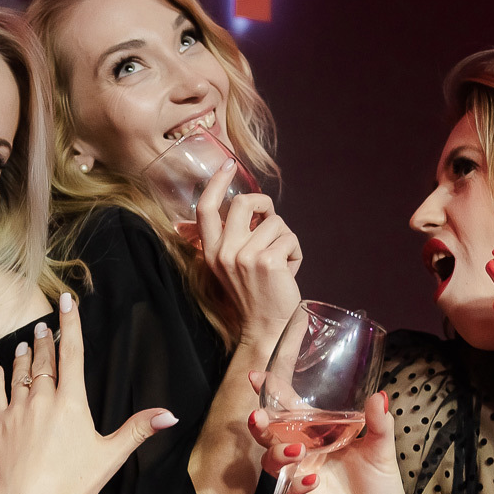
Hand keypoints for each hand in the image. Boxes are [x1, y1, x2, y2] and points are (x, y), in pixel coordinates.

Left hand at [0, 292, 177, 493]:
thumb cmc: (72, 484)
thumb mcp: (110, 457)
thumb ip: (137, 430)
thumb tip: (169, 414)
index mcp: (72, 403)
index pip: (72, 354)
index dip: (70, 324)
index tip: (66, 301)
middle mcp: (43, 400)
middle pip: (46, 361)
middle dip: (46, 340)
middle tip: (44, 324)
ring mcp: (18, 412)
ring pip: (21, 374)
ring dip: (24, 356)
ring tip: (24, 342)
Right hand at [194, 169, 301, 343]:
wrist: (266, 327)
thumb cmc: (253, 294)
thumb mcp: (226, 266)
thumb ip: (220, 240)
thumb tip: (198, 220)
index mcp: (212, 251)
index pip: (207, 209)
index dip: (216, 183)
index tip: (228, 166)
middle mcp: (224, 252)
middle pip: (244, 203)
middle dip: (264, 205)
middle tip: (270, 220)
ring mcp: (245, 256)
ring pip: (275, 222)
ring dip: (285, 239)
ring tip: (281, 262)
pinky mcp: (268, 261)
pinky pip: (290, 238)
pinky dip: (296, 253)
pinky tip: (289, 271)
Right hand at [245, 390, 412, 493]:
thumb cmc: (380, 486)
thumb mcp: (382, 451)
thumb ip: (379, 424)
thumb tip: (379, 395)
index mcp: (318, 434)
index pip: (290, 409)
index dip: (272, 392)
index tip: (257, 377)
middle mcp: (303, 453)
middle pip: (271, 434)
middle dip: (261, 423)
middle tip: (259, 417)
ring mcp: (297, 478)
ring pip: (272, 461)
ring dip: (279, 453)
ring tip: (297, 450)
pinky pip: (288, 491)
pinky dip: (298, 484)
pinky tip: (313, 480)